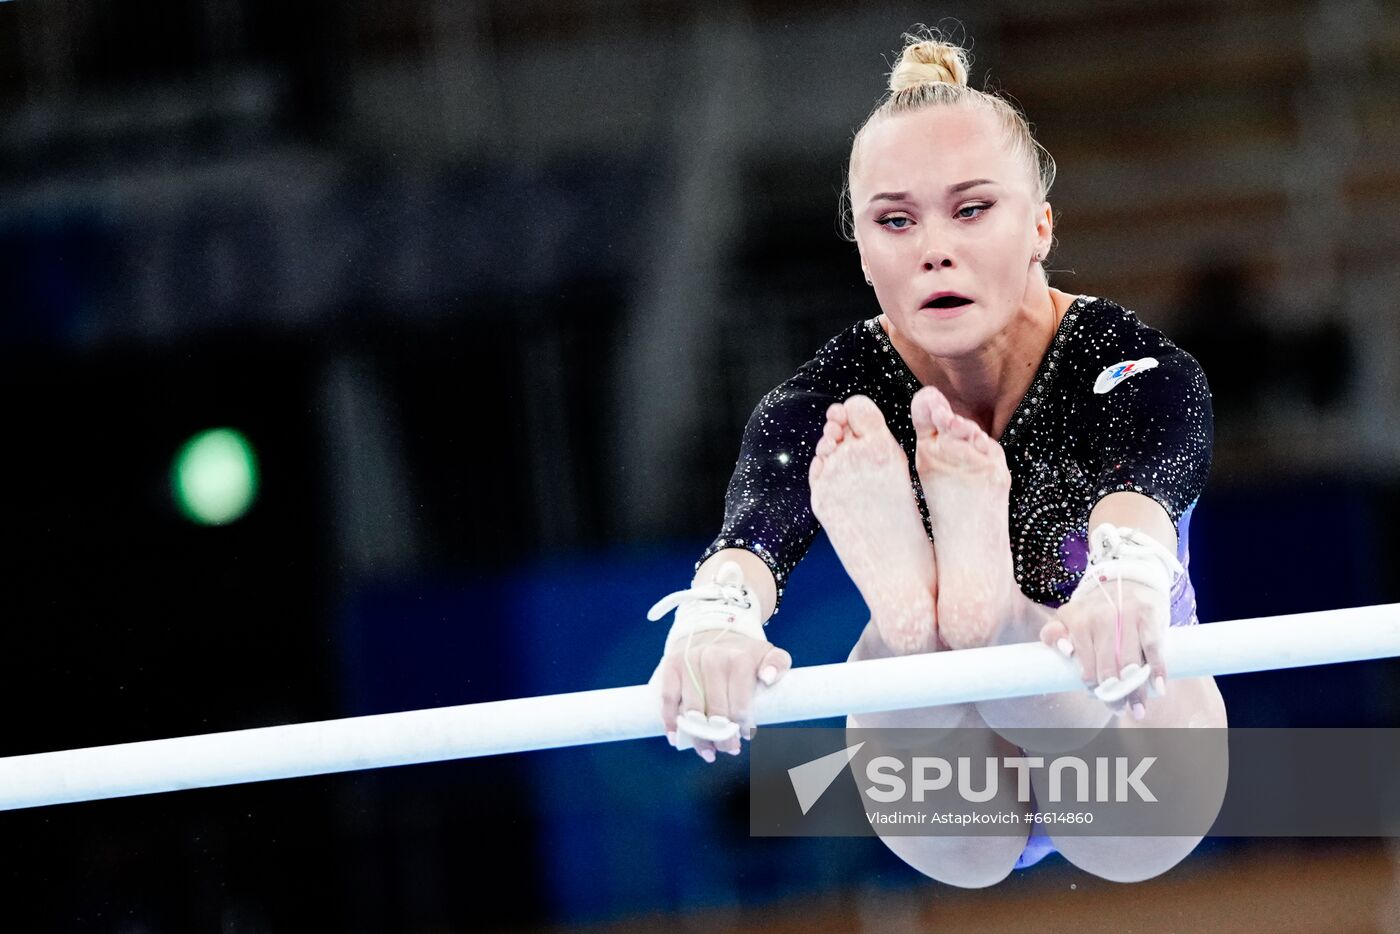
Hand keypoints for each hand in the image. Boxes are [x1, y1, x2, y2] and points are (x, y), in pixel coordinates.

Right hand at [651, 630, 790, 761]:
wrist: (713, 630)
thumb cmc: (743, 652)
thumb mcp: (767, 653)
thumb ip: (777, 663)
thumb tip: (768, 678)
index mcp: (739, 659)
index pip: (739, 706)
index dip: (741, 728)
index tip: (744, 736)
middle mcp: (712, 658)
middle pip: (715, 712)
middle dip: (722, 737)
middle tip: (729, 748)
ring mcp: (689, 662)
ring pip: (691, 710)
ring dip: (699, 737)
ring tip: (709, 752)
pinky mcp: (672, 665)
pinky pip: (668, 698)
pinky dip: (671, 722)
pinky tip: (677, 738)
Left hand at [1038, 576, 1167, 719]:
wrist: (1129, 578)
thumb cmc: (1097, 609)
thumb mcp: (1072, 617)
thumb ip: (1057, 633)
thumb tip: (1063, 651)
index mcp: (1076, 617)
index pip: (1081, 657)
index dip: (1089, 681)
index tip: (1096, 694)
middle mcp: (1100, 614)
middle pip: (1106, 663)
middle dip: (1112, 691)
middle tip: (1117, 707)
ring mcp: (1126, 613)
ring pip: (1130, 660)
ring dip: (1134, 689)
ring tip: (1136, 708)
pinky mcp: (1149, 614)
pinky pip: (1153, 647)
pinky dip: (1156, 670)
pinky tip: (1157, 688)